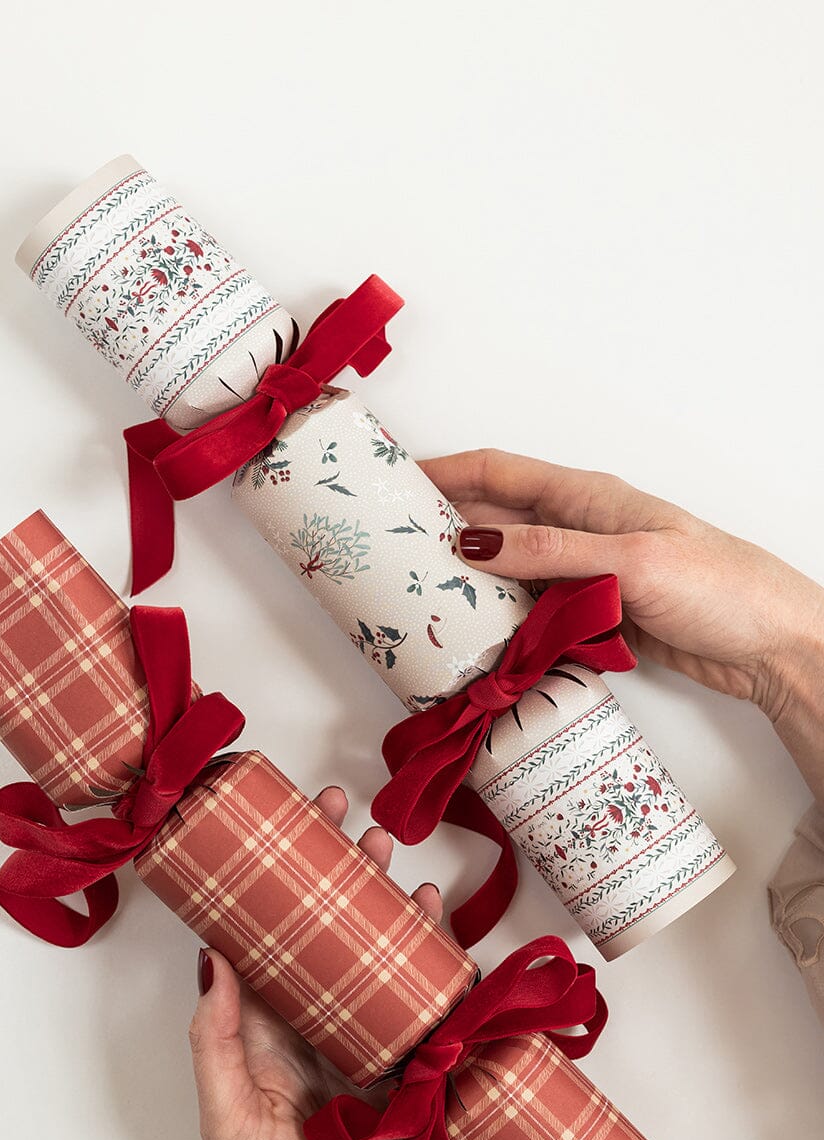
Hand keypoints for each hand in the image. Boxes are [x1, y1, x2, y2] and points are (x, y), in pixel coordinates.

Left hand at [189, 788, 438, 1139]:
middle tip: (342, 814)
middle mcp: (312, 1016)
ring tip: (386, 851)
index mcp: (262, 1024)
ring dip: (379, 893)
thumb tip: (213, 959)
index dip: (273, 875)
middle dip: (333, 865)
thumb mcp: (228, 1119)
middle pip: (323, 922)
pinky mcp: (407, 1051)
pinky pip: (419, 987)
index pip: (264, 931)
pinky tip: (430, 916)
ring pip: (373, 944)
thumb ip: (214, 1042)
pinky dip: (427, 948)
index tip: (280, 826)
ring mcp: (362, 1030)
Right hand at [421, 448, 823, 800]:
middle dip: (442, 530)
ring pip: (507, 572)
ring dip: (468, 583)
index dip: (445, 470)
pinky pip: (530, 613)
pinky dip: (500, 623)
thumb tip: (474, 541)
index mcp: (588, 499)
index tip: (394, 481)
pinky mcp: (589, 616)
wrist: (772, 647)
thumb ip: (550, 551)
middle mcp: (578, 531)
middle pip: (494, 522)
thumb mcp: (629, 560)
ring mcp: (582, 575)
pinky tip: (473, 637)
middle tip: (390, 551)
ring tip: (418, 599)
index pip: (500, 471)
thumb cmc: (721, 586)